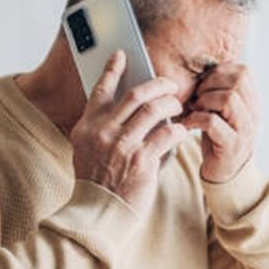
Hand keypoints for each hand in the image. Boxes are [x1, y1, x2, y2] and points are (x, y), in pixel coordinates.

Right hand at [70, 50, 189, 211]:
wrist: (98, 214)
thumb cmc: (97, 182)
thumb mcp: (88, 150)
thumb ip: (104, 129)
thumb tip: (135, 109)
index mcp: (87, 127)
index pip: (100, 90)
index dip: (112, 69)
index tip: (121, 54)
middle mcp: (103, 132)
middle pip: (135, 95)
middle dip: (157, 85)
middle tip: (170, 84)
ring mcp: (122, 146)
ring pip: (153, 110)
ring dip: (171, 105)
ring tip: (178, 106)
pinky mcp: (142, 161)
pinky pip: (166, 135)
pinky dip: (176, 130)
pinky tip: (181, 130)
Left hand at [181, 63, 258, 182]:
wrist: (224, 173)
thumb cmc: (218, 137)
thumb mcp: (222, 109)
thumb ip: (220, 90)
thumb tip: (204, 69)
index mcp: (252, 102)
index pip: (244, 71)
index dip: (220, 71)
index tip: (204, 83)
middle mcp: (253, 114)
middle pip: (237, 81)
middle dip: (210, 84)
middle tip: (197, 97)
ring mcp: (245, 131)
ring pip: (228, 99)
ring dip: (204, 101)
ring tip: (195, 109)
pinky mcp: (231, 145)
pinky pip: (213, 122)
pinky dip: (195, 119)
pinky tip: (188, 124)